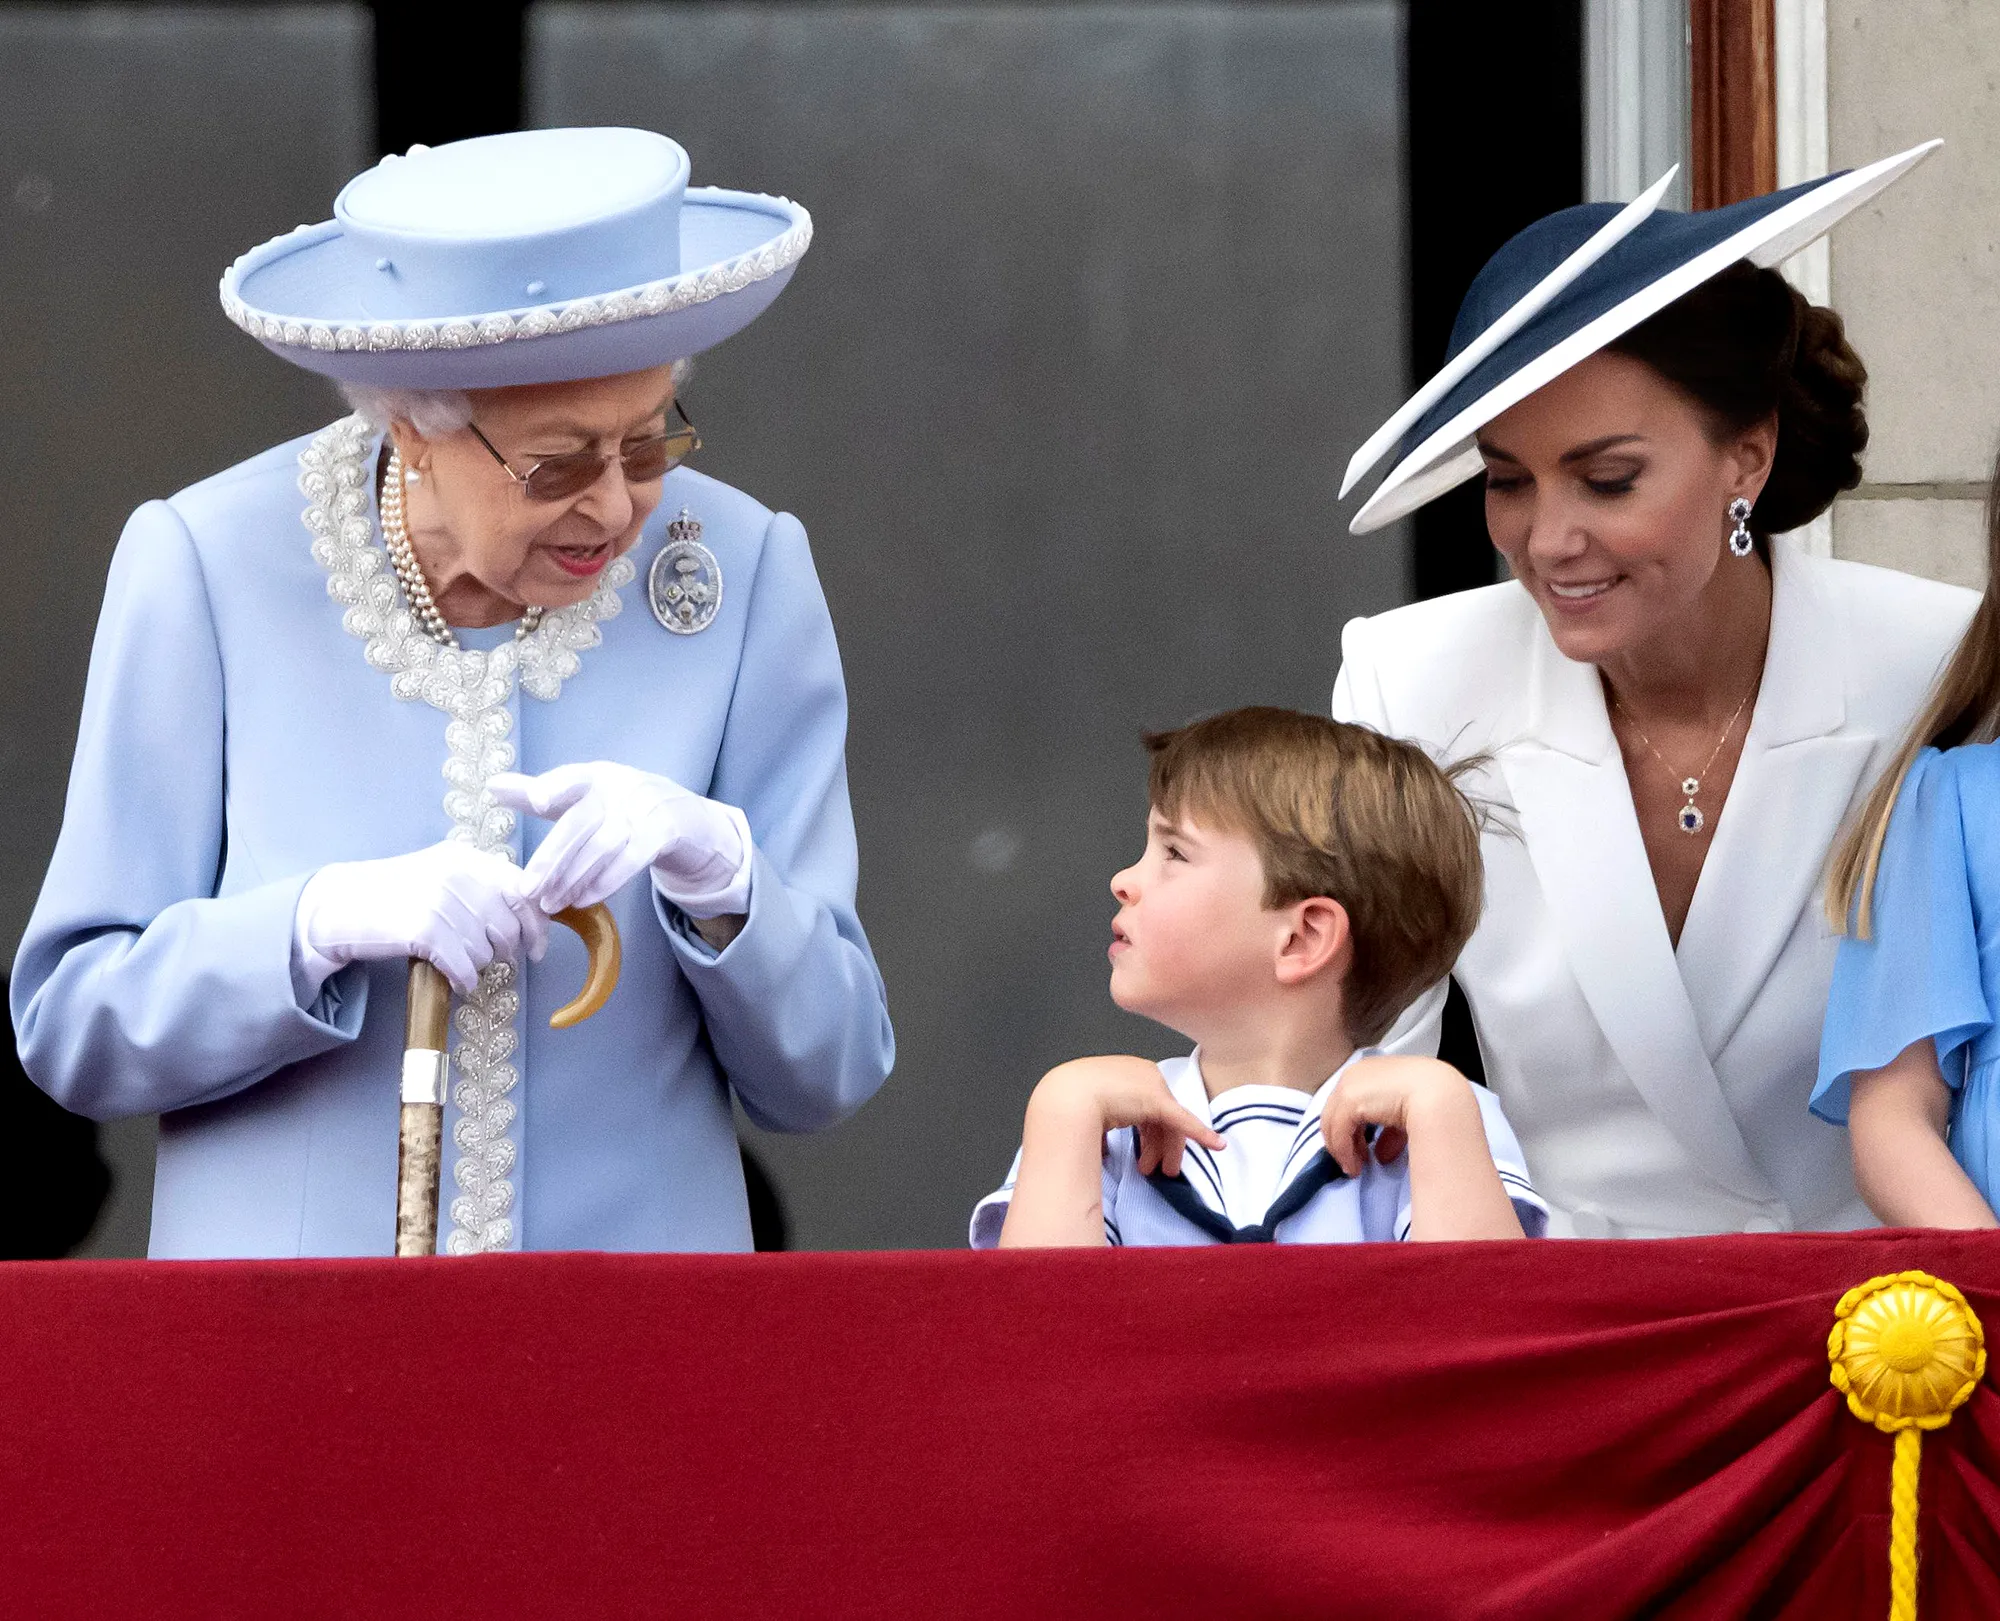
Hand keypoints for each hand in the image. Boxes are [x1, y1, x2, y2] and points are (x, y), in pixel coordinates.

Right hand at [294, 841, 547, 995]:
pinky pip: (464, 967)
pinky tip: (455, 979)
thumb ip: (483, 888)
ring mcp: (441, 901)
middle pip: (508, 927)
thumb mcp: (443, 875)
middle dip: (505, 951)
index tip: (537, 948)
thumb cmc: (396, 896)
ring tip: (456, 960)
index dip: (537, 925)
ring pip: (486, 951)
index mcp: (468, 858)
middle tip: (488, 958)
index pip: (523, 891)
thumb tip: (532, 917)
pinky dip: (464, 980)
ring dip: (477, 966)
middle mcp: (458, 875)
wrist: (339, 906)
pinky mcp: (425, 930)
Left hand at [488, 762, 752, 917]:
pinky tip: (584, 899)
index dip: (555, 786)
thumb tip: (491, 786)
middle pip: (582, 822)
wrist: (686, 819)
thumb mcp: (585, 797)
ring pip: (605, 845)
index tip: (536, 799)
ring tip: (550, 904)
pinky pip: (634, 858)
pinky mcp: (666, 831)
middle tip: (526, 890)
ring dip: (575, 878)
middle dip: (552, 858)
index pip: (574, 778)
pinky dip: (608, 880)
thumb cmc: (622, 807)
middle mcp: (622, 787)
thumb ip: (540, 793)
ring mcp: (647, 808)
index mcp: (597, 776)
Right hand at [1028, 1056, 1224, 1177]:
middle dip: (1159, 1144)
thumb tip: (1099, 1148)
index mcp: (1123, 1074)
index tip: (1143, 1154)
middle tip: (1159, 1168)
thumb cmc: (1066, 1102)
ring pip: (1170, 1121)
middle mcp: (1141, 1074)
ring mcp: (1151, 1085)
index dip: (1147, 1133)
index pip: (1146, 1106)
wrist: (1064, 1097)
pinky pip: (1183, 1120)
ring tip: (1164, 1171)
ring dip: (1168, 1149)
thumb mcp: (1085, 1110)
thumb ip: (1099, 1125)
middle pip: (1160, 1114)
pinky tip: (1215, 1144)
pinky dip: (1200, 1133)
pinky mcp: (1157, 1100)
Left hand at [1320, 1055, 1472, 1176]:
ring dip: (1342, 1148)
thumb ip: (1390, 1132)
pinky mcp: (1348, 1100)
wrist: (1438, 1093)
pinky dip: (1343, 1151)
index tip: (1363, 1150)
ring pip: (1332, 1121)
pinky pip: (1338, 1131)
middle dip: (1344, 1138)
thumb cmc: (1431, 1098)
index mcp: (1371, 1070)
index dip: (1353, 1127)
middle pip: (1336, 1110)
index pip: (1350, 1100)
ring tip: (1353, 1168)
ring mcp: (1349, 1084)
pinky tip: (1354, 1165)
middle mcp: (1355, 1073)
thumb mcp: (1406, 1115)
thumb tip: (1381, 1155)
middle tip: (1354, 1162)